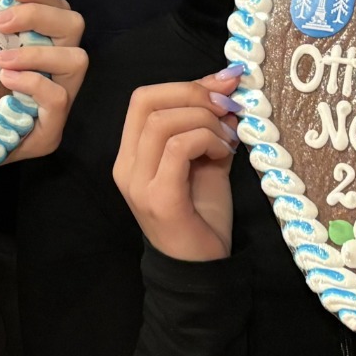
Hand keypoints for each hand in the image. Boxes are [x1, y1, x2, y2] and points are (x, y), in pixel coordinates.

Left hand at [0, 0, 88, 163]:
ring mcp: (62, 101)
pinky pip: (57, 98)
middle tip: (0, 21)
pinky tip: (6, 81)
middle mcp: (60, 71)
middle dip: (39, 15)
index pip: (59, 8)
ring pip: (77, 60)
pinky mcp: (51, 130)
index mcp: (47, 47)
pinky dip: (32, 83)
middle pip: (75, 25)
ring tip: (0, 60)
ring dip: (37, 52)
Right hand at [113, 64, 242, 260]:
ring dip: (204, 120)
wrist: (202, 270)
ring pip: (162, 122)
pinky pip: (177, 148)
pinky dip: (205, 140)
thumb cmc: (202, 216)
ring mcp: (138, 183)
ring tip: (227, 140)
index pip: (143, 98)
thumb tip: (226, 87)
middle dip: (194, 94)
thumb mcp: (207, 160)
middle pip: (146, 101)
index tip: (224, 86)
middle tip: (228, 108)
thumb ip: (209, 126)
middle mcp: (126, 166)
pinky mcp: (159, 198)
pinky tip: (224, 153)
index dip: (186, 84)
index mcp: (132, 154)